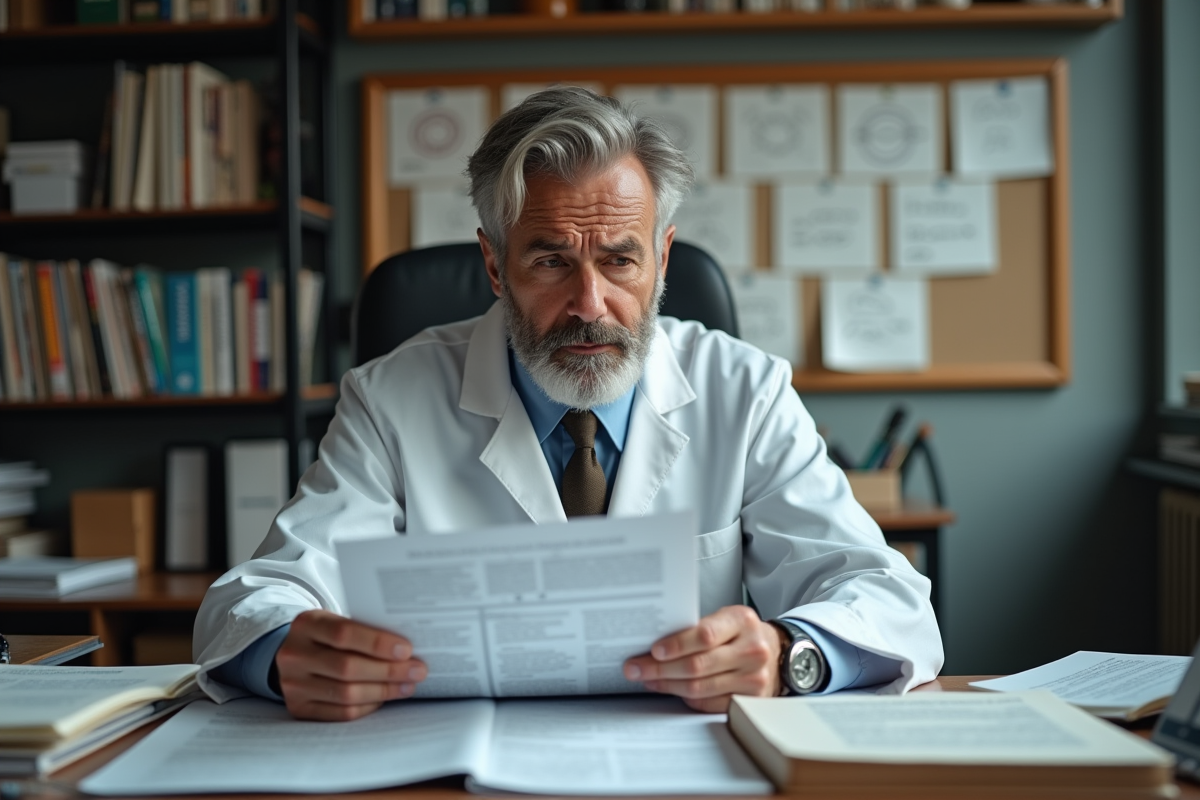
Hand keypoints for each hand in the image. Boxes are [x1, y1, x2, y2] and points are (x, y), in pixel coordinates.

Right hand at [274, 609, 426, 720]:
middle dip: (388, 671)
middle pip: (347, 667)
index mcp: (306, 624)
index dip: (377, 643)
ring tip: (408, 686)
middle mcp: (294, 655)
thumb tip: (407, 649)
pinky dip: (368, 706)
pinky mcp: (299, 708)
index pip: (344, 634)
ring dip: (383, 691)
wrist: (293, 655)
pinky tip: (385, 698)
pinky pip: (340, 713)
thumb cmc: (327, 637)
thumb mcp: (336, 622)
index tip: (407, 650)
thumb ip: (363, 631)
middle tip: (417, 671)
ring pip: (346, 694)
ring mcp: (293, 685)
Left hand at [622, 605, 782, 712]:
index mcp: (742, 622)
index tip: (653, 650)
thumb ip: (699, 628)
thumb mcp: (726, 618)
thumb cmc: (742, 633)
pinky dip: (683, 697)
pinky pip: (707, 703)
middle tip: (635, 668)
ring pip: (699, 688)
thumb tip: (655, 642)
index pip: (705, 635)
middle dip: (660, 668)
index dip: (676, 644)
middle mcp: (751, 650)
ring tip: (646, 678)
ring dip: (666, 684)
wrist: (776, 653)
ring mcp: (752, 678)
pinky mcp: (748, 700)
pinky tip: (668, 688)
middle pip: (698, 665)